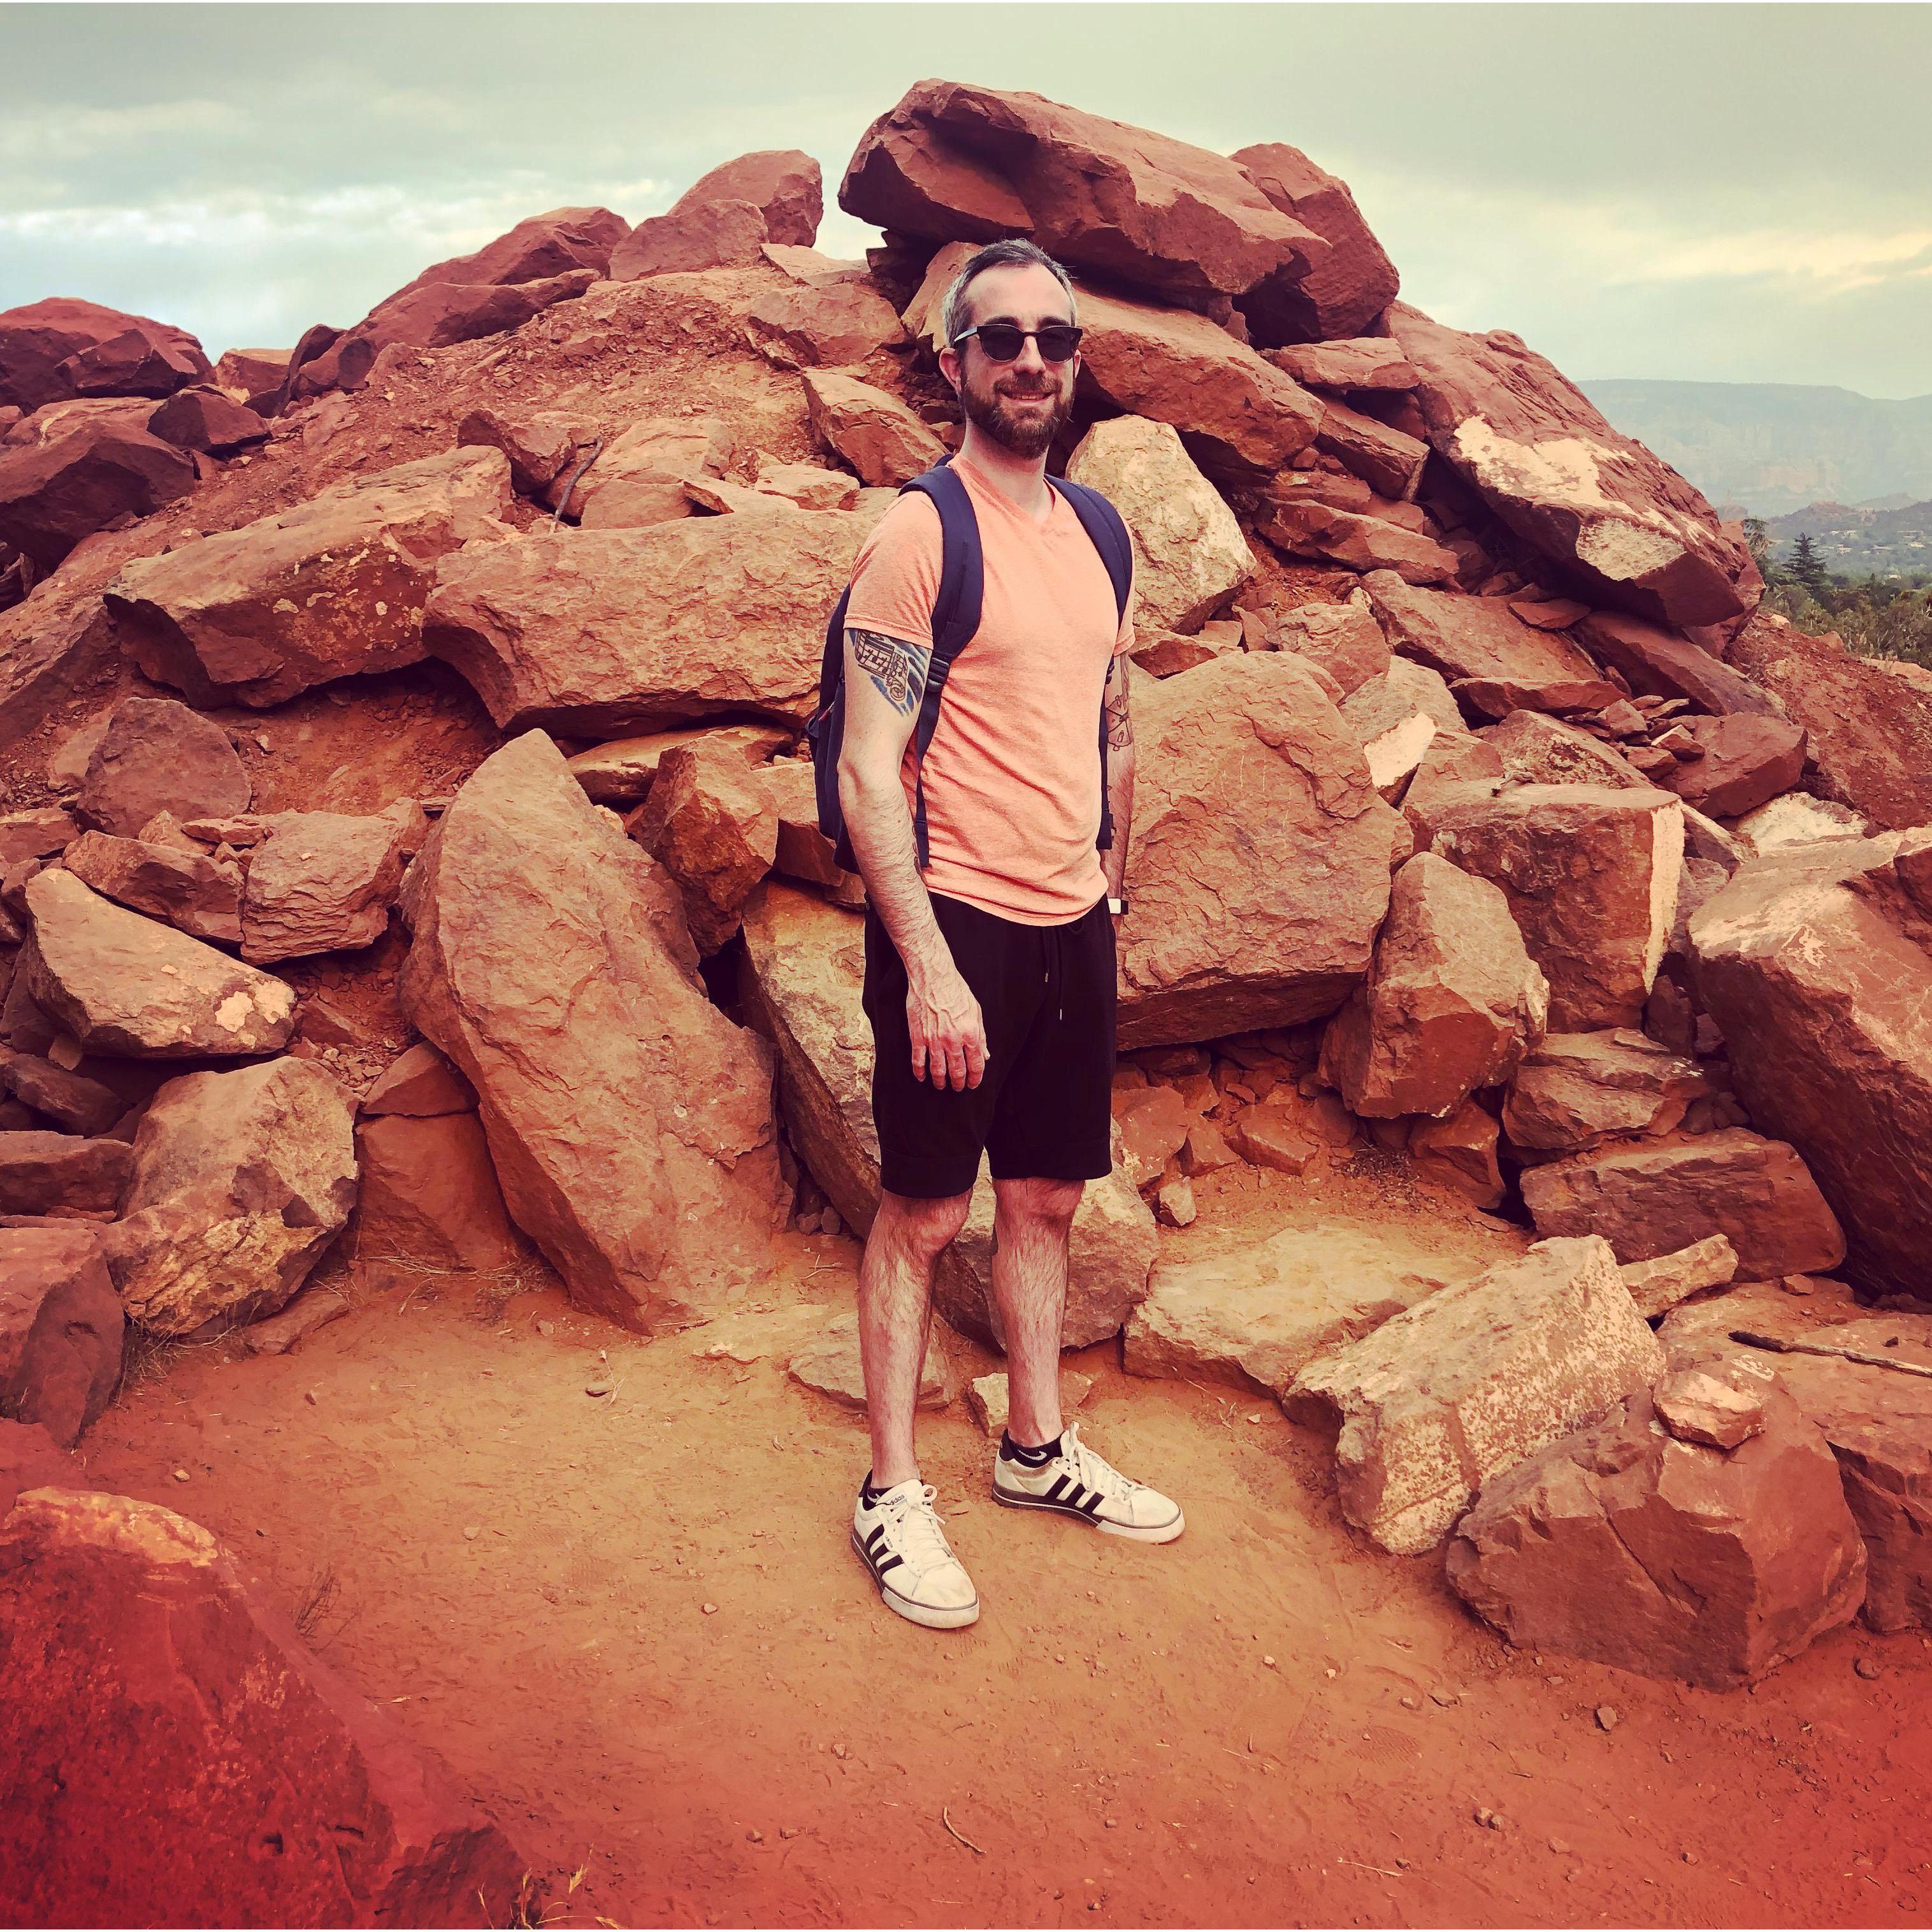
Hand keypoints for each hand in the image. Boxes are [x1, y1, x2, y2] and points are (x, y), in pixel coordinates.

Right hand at [906, 964, 988, 1090]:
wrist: (934, 978)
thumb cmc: (957, 991)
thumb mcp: (976, 1011)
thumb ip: (981, 1035)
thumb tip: (984, 1054)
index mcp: (970, 1034)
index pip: (976, 1065)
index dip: (975, 1078)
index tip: (973, 1083)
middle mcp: (953, 1040)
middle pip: (957, 1071)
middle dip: (958, 1083)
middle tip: (958, 1087)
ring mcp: (934, 1040)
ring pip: (938, 1071)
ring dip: (940, 1082)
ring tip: (941, 1085)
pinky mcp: (918, 1037)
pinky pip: (918, 1061)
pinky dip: (920, 1072)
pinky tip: (922, 1077)